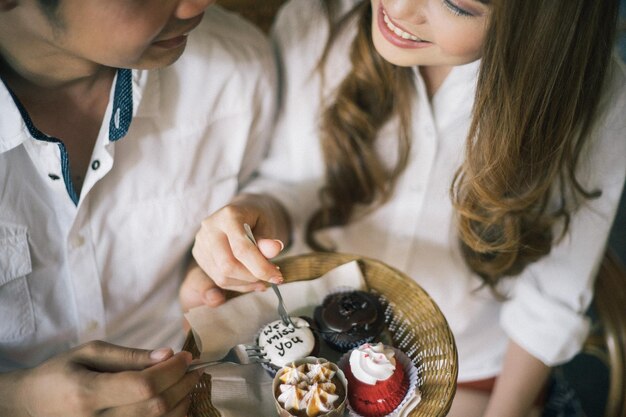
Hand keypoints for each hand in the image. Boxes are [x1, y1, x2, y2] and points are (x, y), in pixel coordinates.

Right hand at [1, 341, 201, 416]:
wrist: (31, 406)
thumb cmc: (61, 373)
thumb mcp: (90, 353)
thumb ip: (130, 356)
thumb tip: (168, 354)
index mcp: (88, 394)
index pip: (145, 385)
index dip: (173, 370)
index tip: (186, 356)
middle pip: (156, 407)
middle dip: (183, 384)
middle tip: (193, 367)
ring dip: (182, 402)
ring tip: (187, 382)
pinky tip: (176, 402)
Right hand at [184, 193, 289, 309]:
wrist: (242, 211)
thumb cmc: (257, 218)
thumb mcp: (267, 224)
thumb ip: (268, 239)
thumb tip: (275, 249)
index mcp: (228, 216)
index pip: (241, 249)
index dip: (261, 267)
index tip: (277, 276)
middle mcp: (210, 228)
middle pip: (228, 266)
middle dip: (252, 277)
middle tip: (271, 277)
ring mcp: (201, 242)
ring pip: (222, 276)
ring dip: (246, 283)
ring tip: (262, 278)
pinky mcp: (199, 255)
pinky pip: (218, 279)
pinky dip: (238, 284)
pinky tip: (250, 279)